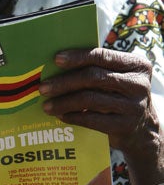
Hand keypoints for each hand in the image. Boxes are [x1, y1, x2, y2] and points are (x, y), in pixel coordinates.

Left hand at [39, 48, 163, 184]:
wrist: (142, 129)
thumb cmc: (120, 95)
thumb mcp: (117, 78)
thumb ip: (97, 68)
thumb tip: (56, 65)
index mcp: (136, 65)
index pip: (102, 56)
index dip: (77, 57)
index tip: (56, 59)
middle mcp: (138, 84)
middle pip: (93, 78)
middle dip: (64, 82)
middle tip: (43, 88)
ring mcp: (134, 106)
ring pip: (90, 100)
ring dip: (64, 102)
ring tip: (47, 106)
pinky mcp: (125, 126)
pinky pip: (92, 120)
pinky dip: (73, 117)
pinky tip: (61, 116)